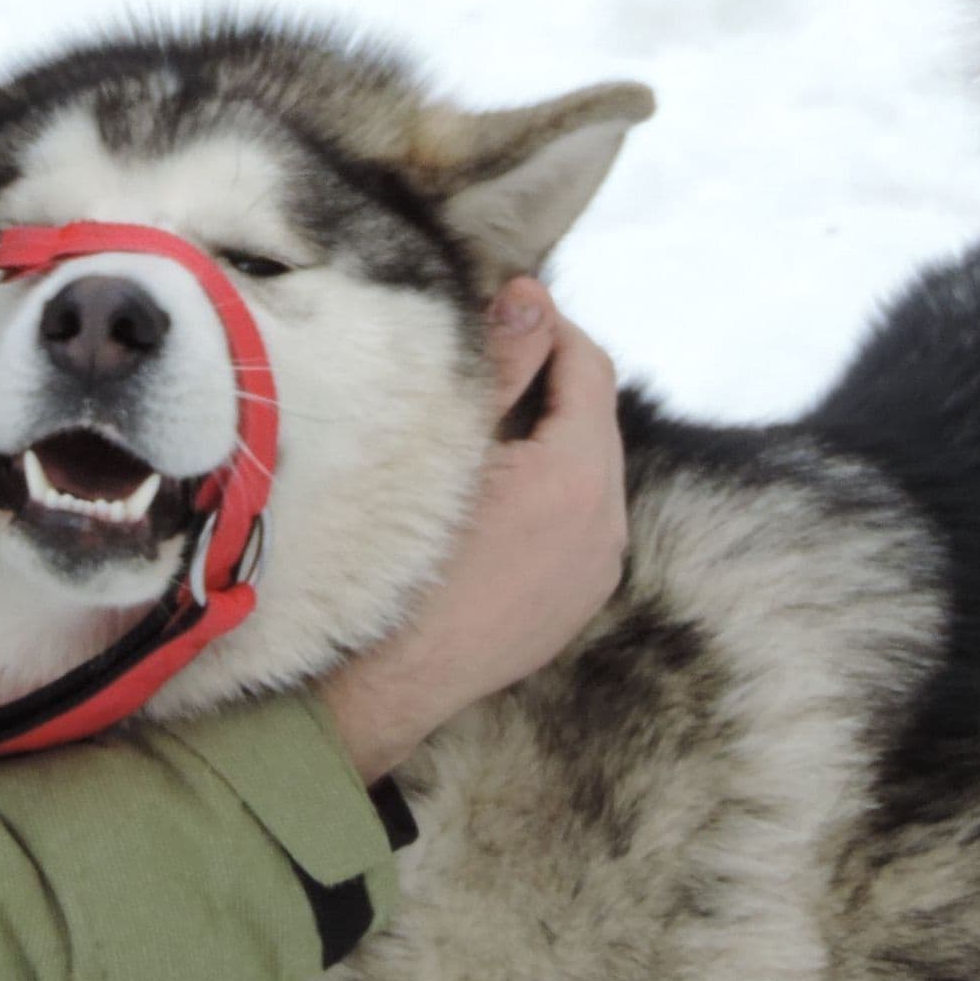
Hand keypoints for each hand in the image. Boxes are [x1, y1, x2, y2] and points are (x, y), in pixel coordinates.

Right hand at [318, 277, 627, 782]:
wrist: (373, 684)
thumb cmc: (391, 553)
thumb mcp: (442, 443)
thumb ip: (497, 364)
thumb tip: (530, 296)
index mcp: (580, 479)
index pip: (588, 365)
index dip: (545, 324)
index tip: (496, 305)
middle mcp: (606, 528)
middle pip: (592, 416)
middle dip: (545, 376)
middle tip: (479, 353)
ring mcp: (593, 574)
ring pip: (583, 469)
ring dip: (544, 431)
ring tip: (474, 417)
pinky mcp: (572, 606)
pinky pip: (573, 520)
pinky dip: (543, 485)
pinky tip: (482, 486)